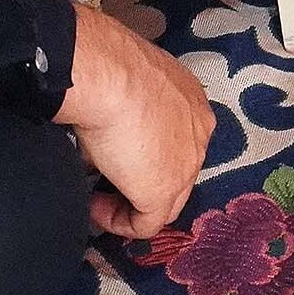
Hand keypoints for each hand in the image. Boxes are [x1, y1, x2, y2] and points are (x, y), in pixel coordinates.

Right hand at [62, 3, 213, 238]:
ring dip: (129, 204)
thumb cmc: (109, 70)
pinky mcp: (164, 191)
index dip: (144, 155)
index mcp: (191, 102)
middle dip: (139, 181)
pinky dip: (118, 222)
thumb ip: (128, 118)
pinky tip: (94, 207)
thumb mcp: (124, 92)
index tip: (112, 156)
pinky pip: (145, 224)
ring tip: (96, 197)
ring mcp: (187, 164)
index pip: (176, 141)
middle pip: (174, 172)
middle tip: (104, 182)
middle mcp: (199, 132)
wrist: (108, 75)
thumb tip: (105, 143)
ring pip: (164, 202)